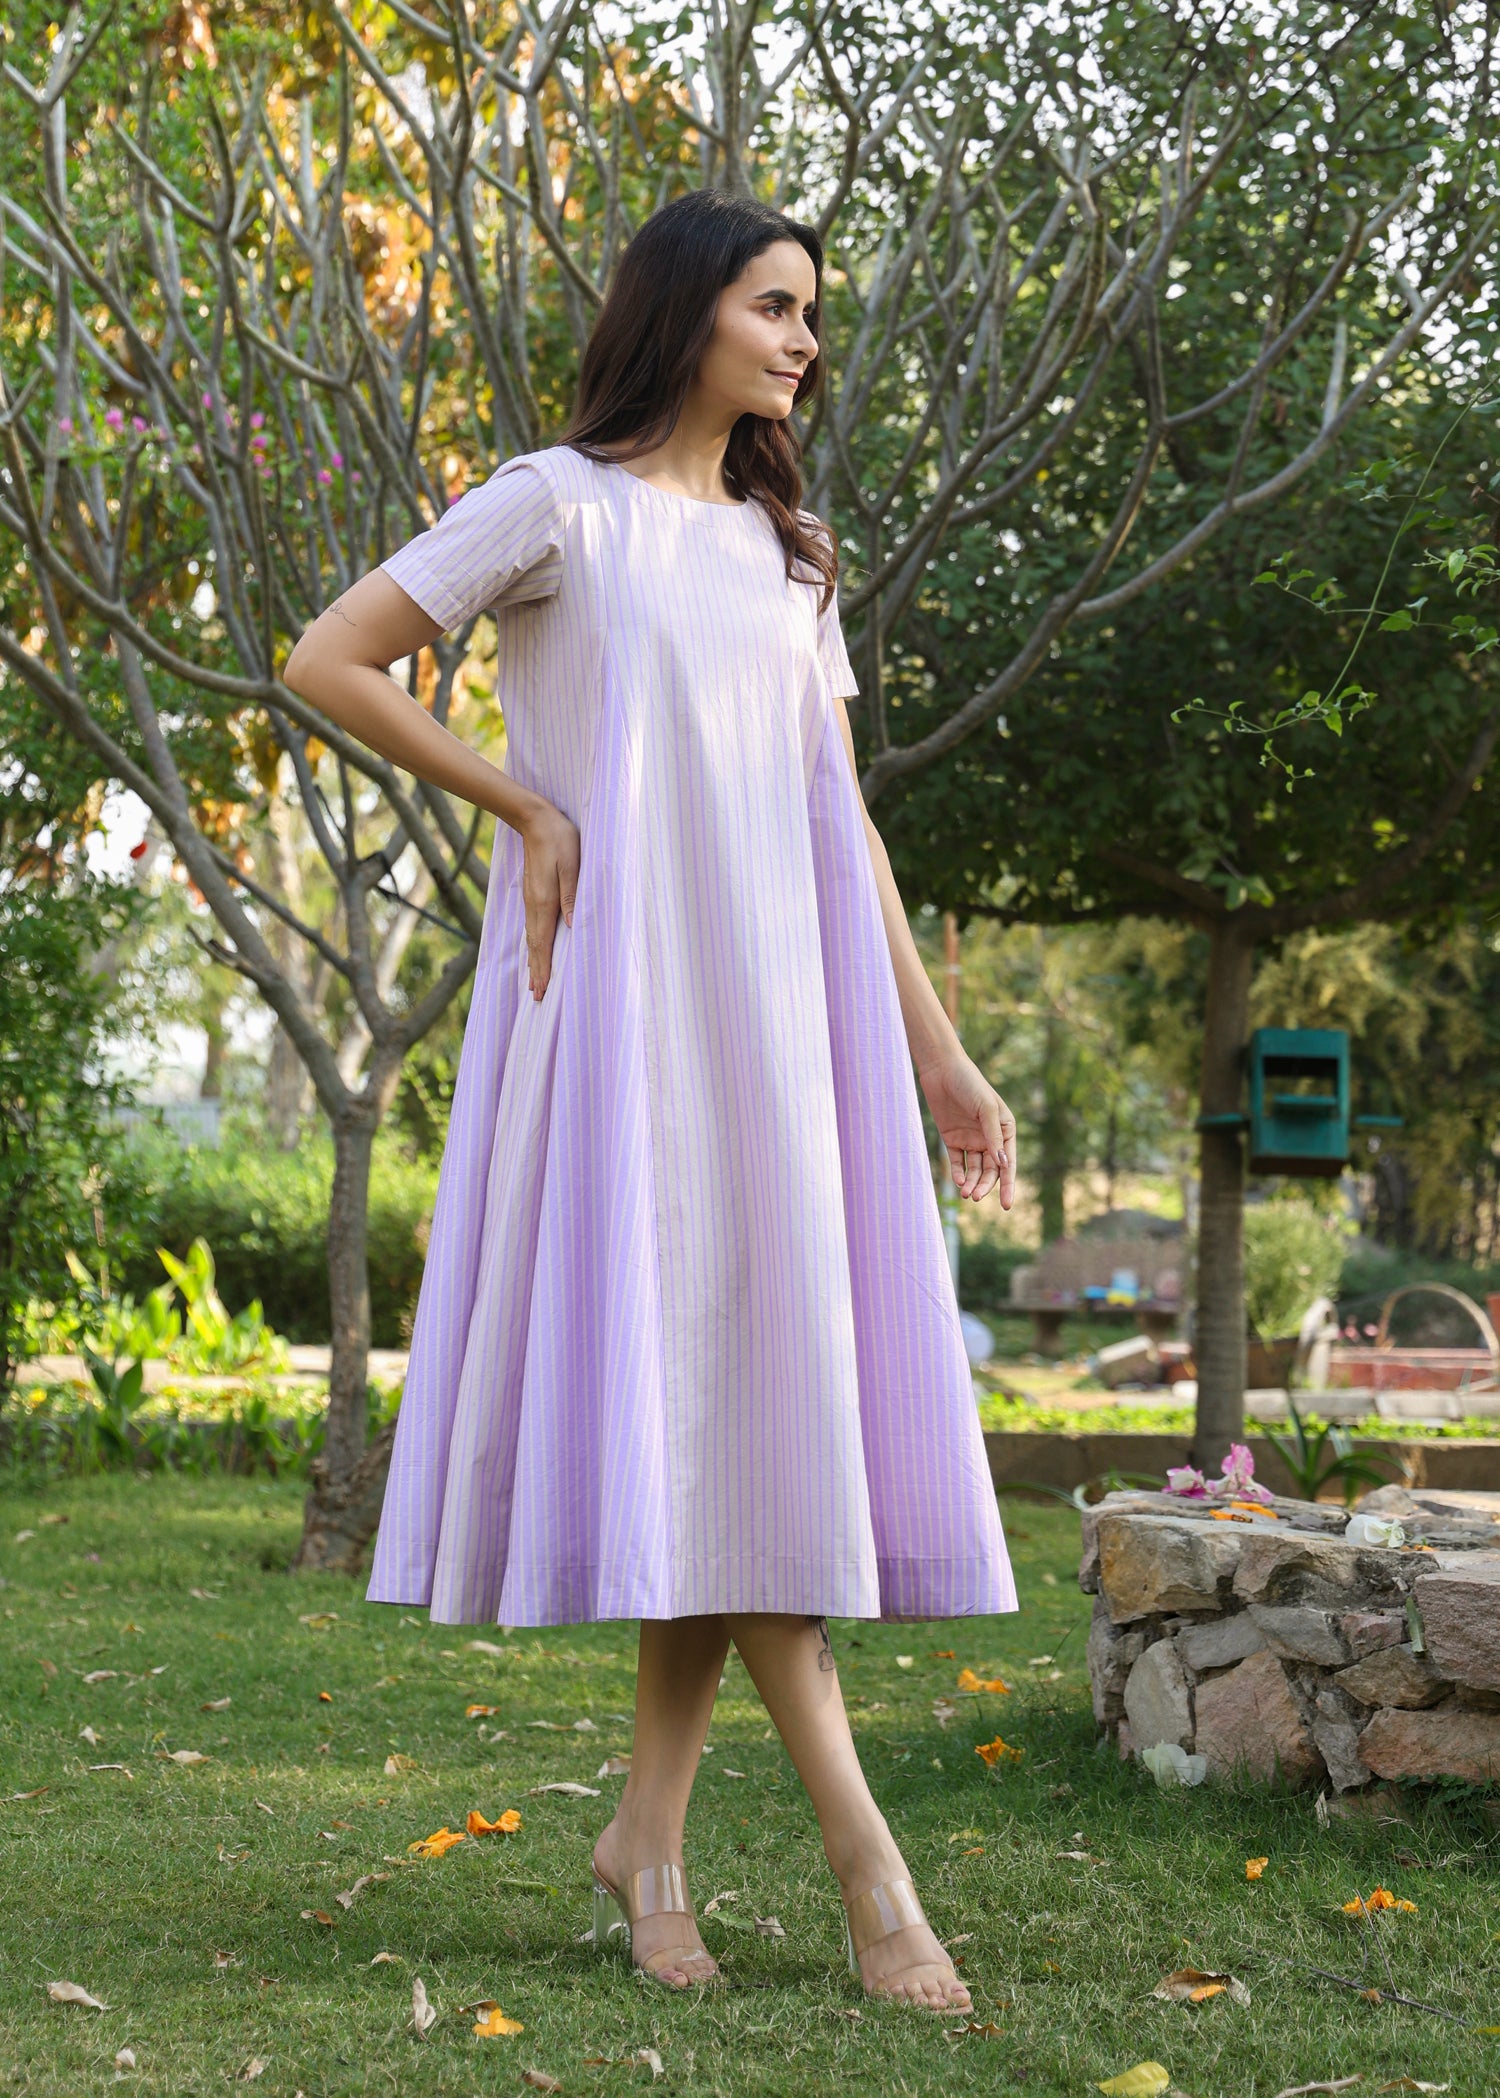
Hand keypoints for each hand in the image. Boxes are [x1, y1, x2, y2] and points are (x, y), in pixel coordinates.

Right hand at [519, 800, 579, 1000]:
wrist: (535, 819)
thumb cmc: (560, 840)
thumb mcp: (572, 865)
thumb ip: (572, 895)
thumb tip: (573, 925)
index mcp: (544, 901)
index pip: (543, 942)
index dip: (543, 967)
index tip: (542, 989)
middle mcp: (534, 905)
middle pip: (535, 946)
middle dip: (536, 972)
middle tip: (536, 996)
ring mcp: (530, 900)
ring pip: (531, 938)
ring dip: (533, 961)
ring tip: (533, 981)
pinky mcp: (532, 894)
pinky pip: (531, 927)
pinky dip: (533, 945)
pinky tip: (534, 950)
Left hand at [918, 1049, 1015, 1208]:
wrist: (942, 1069)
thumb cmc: (970, 1084)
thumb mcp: (986, 1108)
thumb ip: (993, 1136)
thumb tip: (1002, 1164)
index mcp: (1005, 1130)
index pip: (1008, 1163)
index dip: (1009, 1185)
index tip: (1007, 1205)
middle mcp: (990, 1138)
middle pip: (991, 1170)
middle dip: (985, 1186)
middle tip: (976, 1197)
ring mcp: (971, 1139)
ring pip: (974, 1170)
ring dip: (971, 1183)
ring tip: (966, 1193)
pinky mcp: (953, 1139)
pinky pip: (958, 1162)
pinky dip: (958, 1174)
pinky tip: (958, 1182)